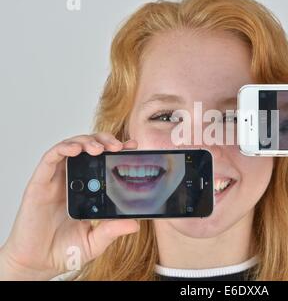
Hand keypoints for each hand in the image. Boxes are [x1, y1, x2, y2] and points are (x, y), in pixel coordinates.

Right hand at [0, 133, 139, 279]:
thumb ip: (112, 231)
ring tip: (100, 148)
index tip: (132, 146)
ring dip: (87, 141)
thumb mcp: (95, 241)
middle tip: (118, 146)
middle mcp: (73, 180)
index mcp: (89, 190)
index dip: (118, 150)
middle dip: (105, 141)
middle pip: (89, 149)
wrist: (36, 263)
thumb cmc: (64, 250)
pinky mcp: (40, 183)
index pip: (104, 162)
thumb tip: (135, 224)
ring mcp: (56, 180)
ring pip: (71, 147)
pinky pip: (51, 158)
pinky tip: (76, 150)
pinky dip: (64, 148)